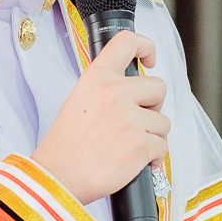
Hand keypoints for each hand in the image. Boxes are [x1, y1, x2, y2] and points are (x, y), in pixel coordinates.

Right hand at [33, 30, 168, 202]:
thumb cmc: (65, 147)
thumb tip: (132, 92)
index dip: (145, 46)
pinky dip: (153, 158)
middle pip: (158, 87)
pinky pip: (162, 147)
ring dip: (152, 136)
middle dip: (153, 107)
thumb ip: (105, 90)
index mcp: (97, 79)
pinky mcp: (140, 144)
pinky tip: (136, 162)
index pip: (126, 42)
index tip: (149, 59)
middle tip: (137, 121)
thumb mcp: (78, 101)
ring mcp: (129, 118)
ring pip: (163, 122)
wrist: (58, 178)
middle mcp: (114, 93)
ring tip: (130, 146)